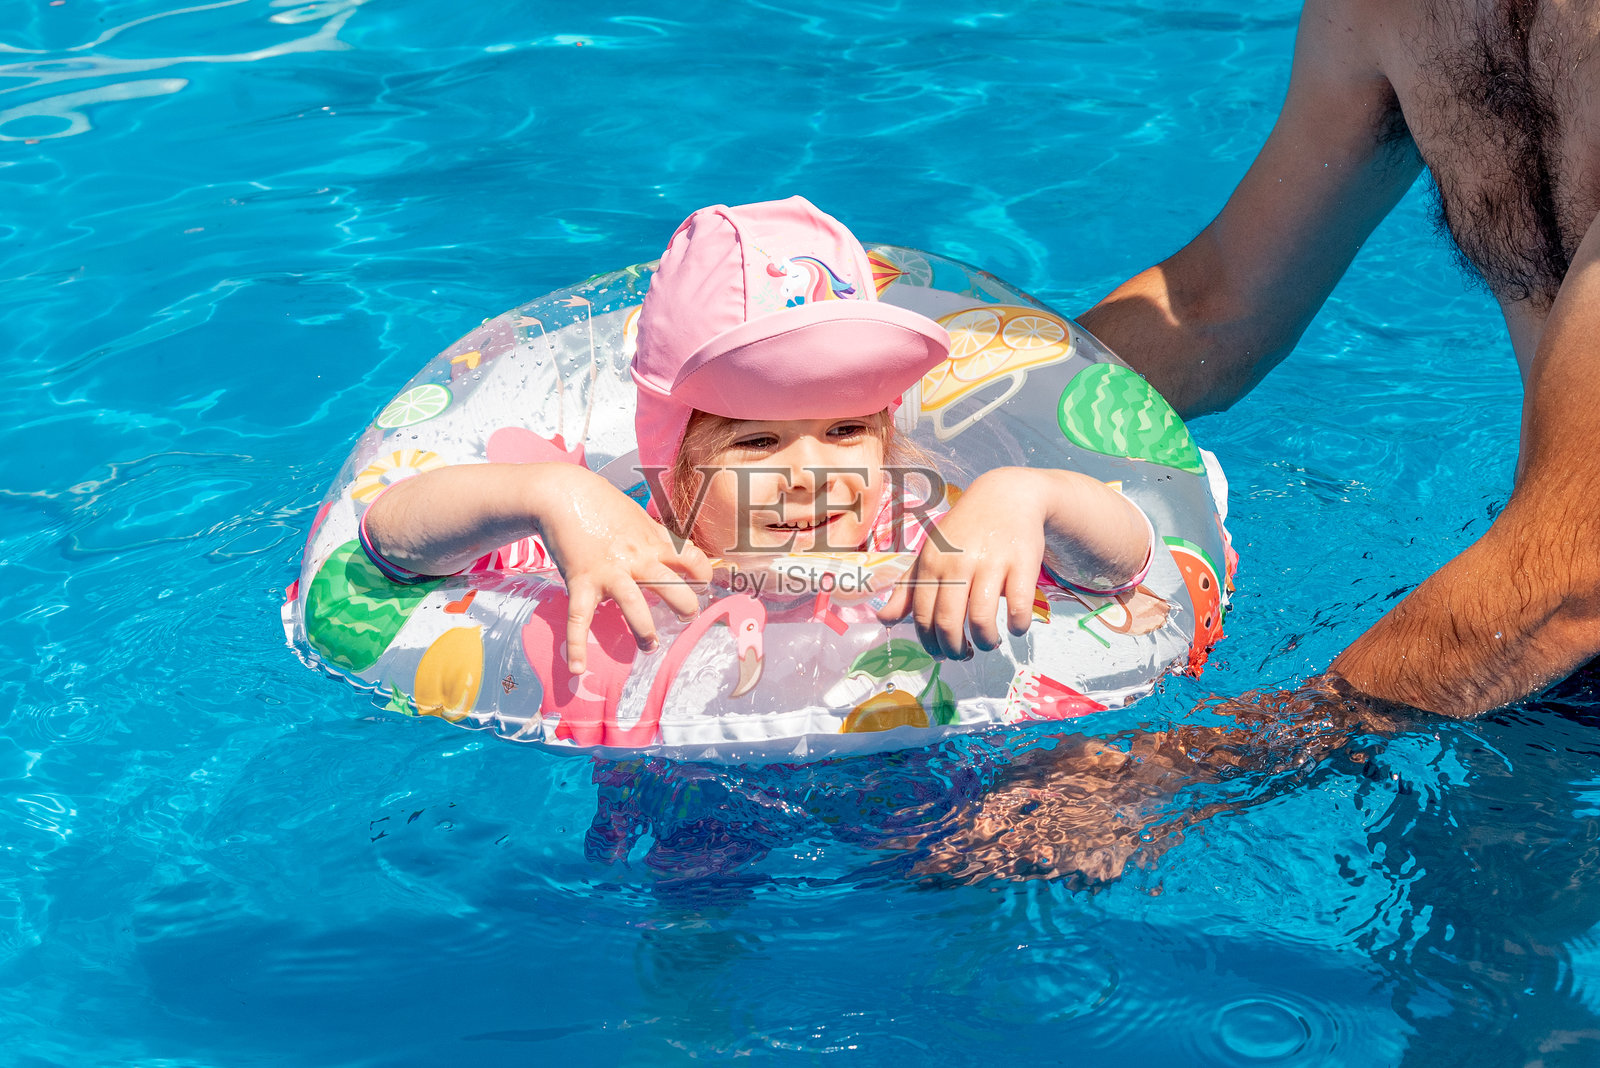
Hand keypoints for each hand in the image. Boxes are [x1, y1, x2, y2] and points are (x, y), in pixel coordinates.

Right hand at [530, 465, 710, 672]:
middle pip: (671, 585)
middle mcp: (636, 558)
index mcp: (653, 542)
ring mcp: (608, 571)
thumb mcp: (638, 517)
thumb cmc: (602, 505)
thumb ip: (659, 537)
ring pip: (633, 605)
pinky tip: (578, 668)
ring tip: (650, 646)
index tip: (703, 585)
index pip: (692, 559)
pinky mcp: (581, 580)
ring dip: (644, 630)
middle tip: (687, 618)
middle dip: (685, 605)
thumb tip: (682, 553)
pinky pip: (580, 617)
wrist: (562, 494)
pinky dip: (577, 645)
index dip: (703, 573)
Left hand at [877, 468, 1047, 658]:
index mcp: (932, 562)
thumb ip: (908, 588)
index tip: (940, 654)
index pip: (922, 615)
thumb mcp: (932, 553)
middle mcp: (958, 562)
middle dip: (956, 650)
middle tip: (964, 655)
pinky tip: (1015, 627)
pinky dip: (1017, 626)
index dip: (930, 643)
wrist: (1007, 497)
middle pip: (949, 622)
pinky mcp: (1022, 563)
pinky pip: (1017, 608)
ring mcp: (990, 563)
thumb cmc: (964, 532)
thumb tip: (883, 619)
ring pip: (981, 620)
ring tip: (988, 643)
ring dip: (986, 642)